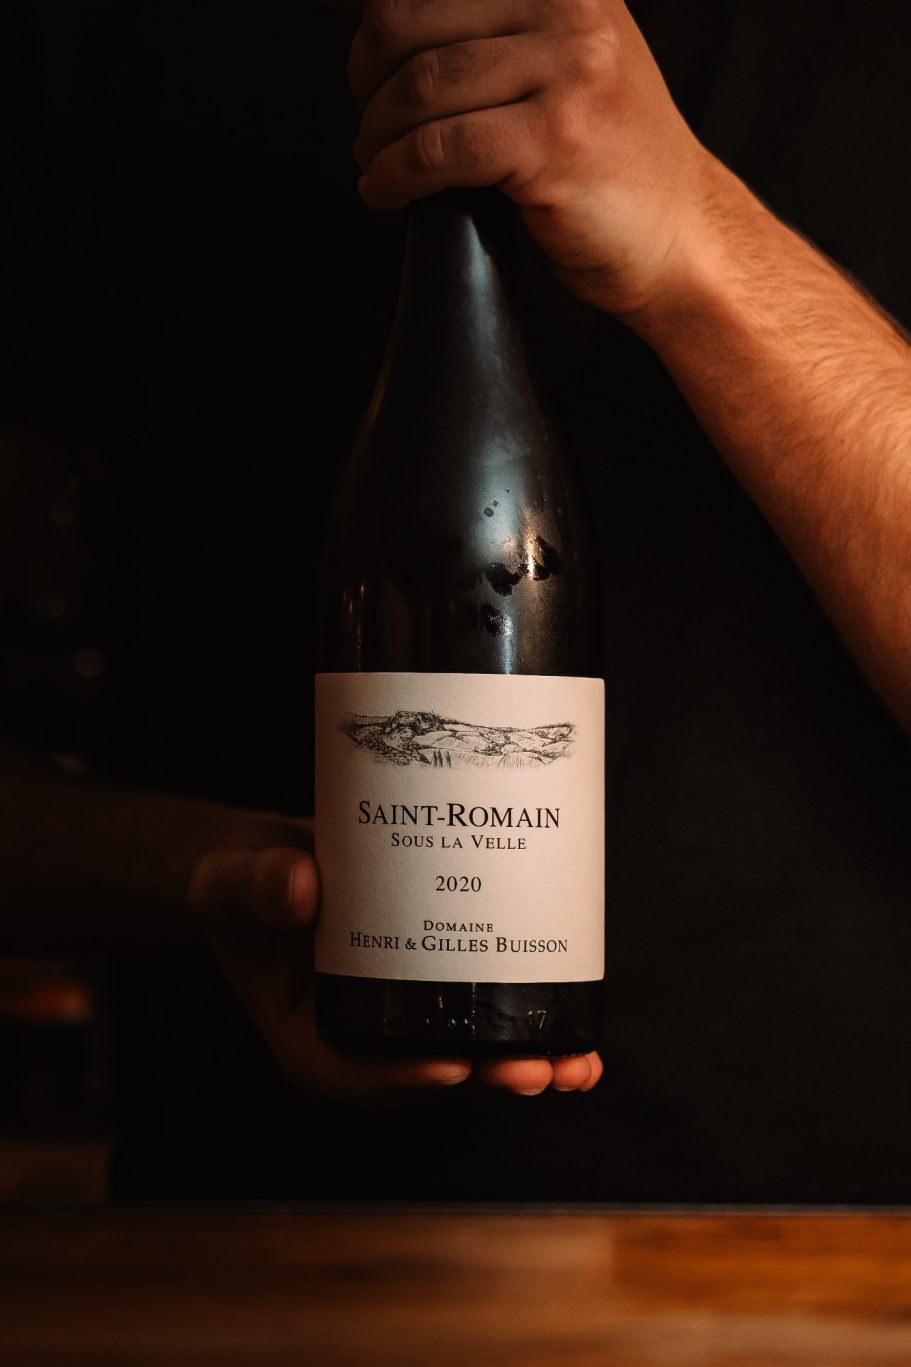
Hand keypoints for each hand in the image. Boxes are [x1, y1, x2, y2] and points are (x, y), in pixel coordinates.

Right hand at [188, 812, 602, 1103]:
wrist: (273, 861)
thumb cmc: (242, 882)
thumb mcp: (233, 880)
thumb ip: (257, 885)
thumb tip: (300, 887)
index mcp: (308, 1036)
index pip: (351, 1075)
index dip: (402, 1079)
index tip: (451, 1065)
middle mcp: (364, 1041)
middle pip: (429, 1076)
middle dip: (487, 1077)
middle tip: (538, 1069)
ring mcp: (407, 1020)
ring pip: (471, 1057)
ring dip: (526, 1063)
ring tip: (576, 1062)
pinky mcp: (438, 988)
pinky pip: (486, 1016)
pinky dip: (530, 1023)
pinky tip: (577, 1027)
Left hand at [348, 0, 716, 320]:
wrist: (680, 236)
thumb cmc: (607, 160)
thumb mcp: (560, 63)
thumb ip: (487, 30)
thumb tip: (368, 13)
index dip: (368, 22)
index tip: (360, 72)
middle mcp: (570, 8)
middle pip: (405, 20)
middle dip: (364, 80)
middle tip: (369, 123)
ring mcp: (568, 72)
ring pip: (419, 87)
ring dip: (375, 136)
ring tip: (376, 164)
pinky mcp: (555, 141)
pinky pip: (440, 148)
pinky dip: (396, 175)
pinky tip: (389, 193)